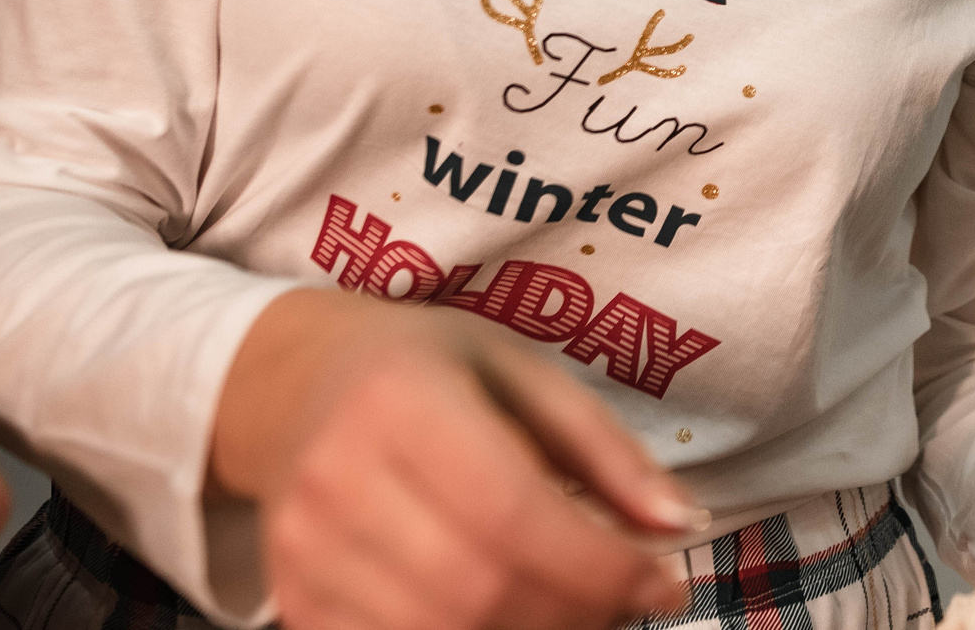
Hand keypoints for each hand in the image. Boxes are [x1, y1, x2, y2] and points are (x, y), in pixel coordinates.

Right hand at [212, 289, 703, 629]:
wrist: (298, 385)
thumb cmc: (433, 370)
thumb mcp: (527, 376)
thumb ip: (607, 452)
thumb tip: (682, 524)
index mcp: (401, 400)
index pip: (511, 512)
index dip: (599, 566)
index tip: (663, 587)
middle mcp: (336, 478)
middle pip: (476, 587)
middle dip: (574, 611)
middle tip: (625, 604)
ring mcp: (303, 549)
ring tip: (577, 611)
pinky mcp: (292, 600)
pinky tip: (511, 617)